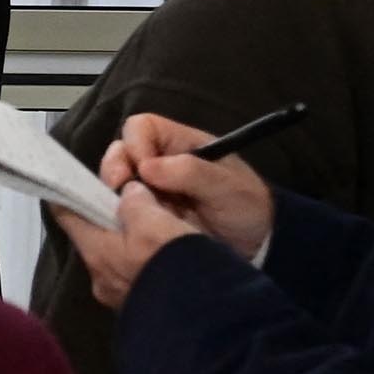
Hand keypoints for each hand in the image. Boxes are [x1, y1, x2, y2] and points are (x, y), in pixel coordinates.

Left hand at [62, 179, 201, 309]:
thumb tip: (129, 193)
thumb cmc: (174, 267)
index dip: (69, 192)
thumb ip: (136, 204)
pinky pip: (135, 273)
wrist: (204, 322)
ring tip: (155, 224)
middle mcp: (100, 277)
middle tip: (130, 198)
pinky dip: (143, 258)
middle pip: (94, 235)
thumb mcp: (155, 224)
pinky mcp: (140, 306)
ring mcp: (119, 295)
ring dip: (129, 239)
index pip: (66, 215)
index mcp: (96, 253)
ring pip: (116, 255)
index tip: (75, 179)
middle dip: (108, 216)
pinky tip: (164, 253)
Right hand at [100, 113, 275, 260]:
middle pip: (121, 153)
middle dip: (115, 170)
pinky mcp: (147, 215)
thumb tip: (146, 167)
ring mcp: (151, 190)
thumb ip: (190, 172)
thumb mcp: (227, 187)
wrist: (259, 246)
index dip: (135, 144)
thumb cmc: (248, 207)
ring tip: (128, 213)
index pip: (141, 127)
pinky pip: (121, 209)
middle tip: (121, 192)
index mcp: (181, 144)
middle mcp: (160, 162)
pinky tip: (130, 226)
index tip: (142, 171)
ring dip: (117, 196)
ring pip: (117, 183)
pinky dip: (120, 216)